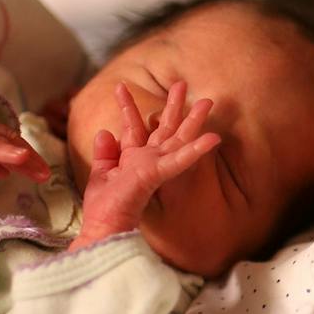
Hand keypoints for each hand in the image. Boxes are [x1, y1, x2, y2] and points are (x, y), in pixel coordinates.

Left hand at [71, 80, 218, 247]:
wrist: (106, 229)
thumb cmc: (104, 209)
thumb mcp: (100, 174)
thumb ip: (105, 153)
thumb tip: (105, 131)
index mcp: (133, 158)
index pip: (132, 127)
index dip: (127, 106)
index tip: (120, 85)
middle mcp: (148, 160)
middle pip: (164, 127)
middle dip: (173, 105)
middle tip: (182, 84)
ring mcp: (155, 166)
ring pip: (179, 138)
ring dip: (194, 120)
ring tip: (208, 101)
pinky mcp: (157, 174)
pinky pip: (179, 160)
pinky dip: (196, 150)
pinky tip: (213, 138)